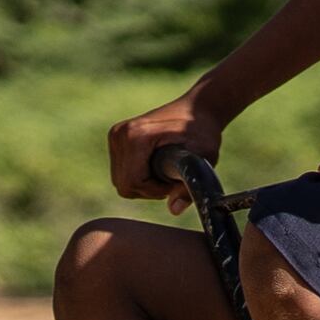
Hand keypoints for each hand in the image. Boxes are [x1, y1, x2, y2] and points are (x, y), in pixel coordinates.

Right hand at [110, 86, 223, 207]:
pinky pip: (121, 172)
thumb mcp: (204, 158)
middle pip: (124, 184)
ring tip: (166, 170)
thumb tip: (174, 210)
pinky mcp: (116, 138)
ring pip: (121, 181)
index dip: (155, 190)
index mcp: (135, 136)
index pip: (133, 182)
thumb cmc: (203, 131)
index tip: (175, 181)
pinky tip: (156, 166)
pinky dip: (138, 176)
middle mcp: (120, 134)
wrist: (197, 109)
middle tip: (172, 178)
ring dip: (144, 184)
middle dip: (149, 189)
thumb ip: (188, 186)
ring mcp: (115, 135)